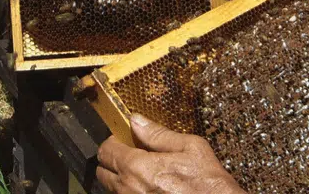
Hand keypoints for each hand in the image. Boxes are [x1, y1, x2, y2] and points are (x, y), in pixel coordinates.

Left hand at [96, 114, 244, 194]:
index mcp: (138, 167)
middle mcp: (129, 188)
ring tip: (143, 171)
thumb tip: (137, 120)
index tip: (122, 138)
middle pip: (102, 172)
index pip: (106, 151)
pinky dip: (130, 190)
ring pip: (112, 188)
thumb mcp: (189, 147)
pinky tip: (149, 185)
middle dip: (112, 160)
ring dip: (120, 177)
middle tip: (130, 154)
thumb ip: (158, 133)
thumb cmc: (207, 183)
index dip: (113, 141)